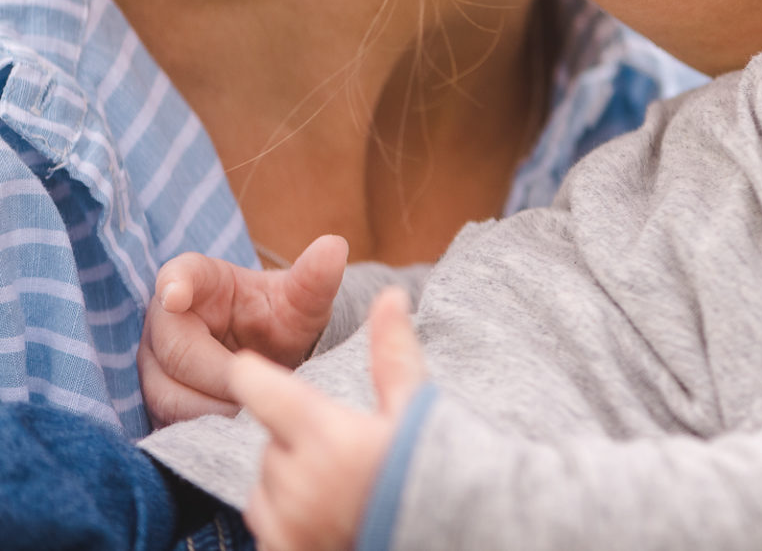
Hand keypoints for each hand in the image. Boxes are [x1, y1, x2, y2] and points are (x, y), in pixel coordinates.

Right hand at [139, 235, 347, 427]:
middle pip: (177, 350)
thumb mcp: (304, 301)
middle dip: (220, 371)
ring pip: (168, 392)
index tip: (176, 295)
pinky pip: (168, 420)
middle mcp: (168, 320)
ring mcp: (156, 362)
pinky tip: (236, 425)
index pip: (179, 275)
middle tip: (257, 384)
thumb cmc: (284, 320)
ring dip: (212, 405)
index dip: (175, 284)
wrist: (277, 360)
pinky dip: (203, 426)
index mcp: (202, 281)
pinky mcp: (157, 400)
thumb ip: (315, 279)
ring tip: (253, 408)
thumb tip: (335, 246)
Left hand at [230, 288, 427, 550]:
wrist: (451, 529)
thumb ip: (392, 354)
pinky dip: (284, 513)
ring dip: (286, 475)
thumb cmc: (431, 469)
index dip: (252, 375)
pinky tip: (323, 510)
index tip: (249, 366)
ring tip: (335, 481)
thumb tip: (390, 295)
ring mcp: (289, 525)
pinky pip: (264, 521)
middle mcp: (300, 483)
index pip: (261, 392)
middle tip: (340, 444)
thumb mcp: (415, 408)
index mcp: (329, 438)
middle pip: (270, 441)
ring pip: (263, 483)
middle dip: (295, 437)